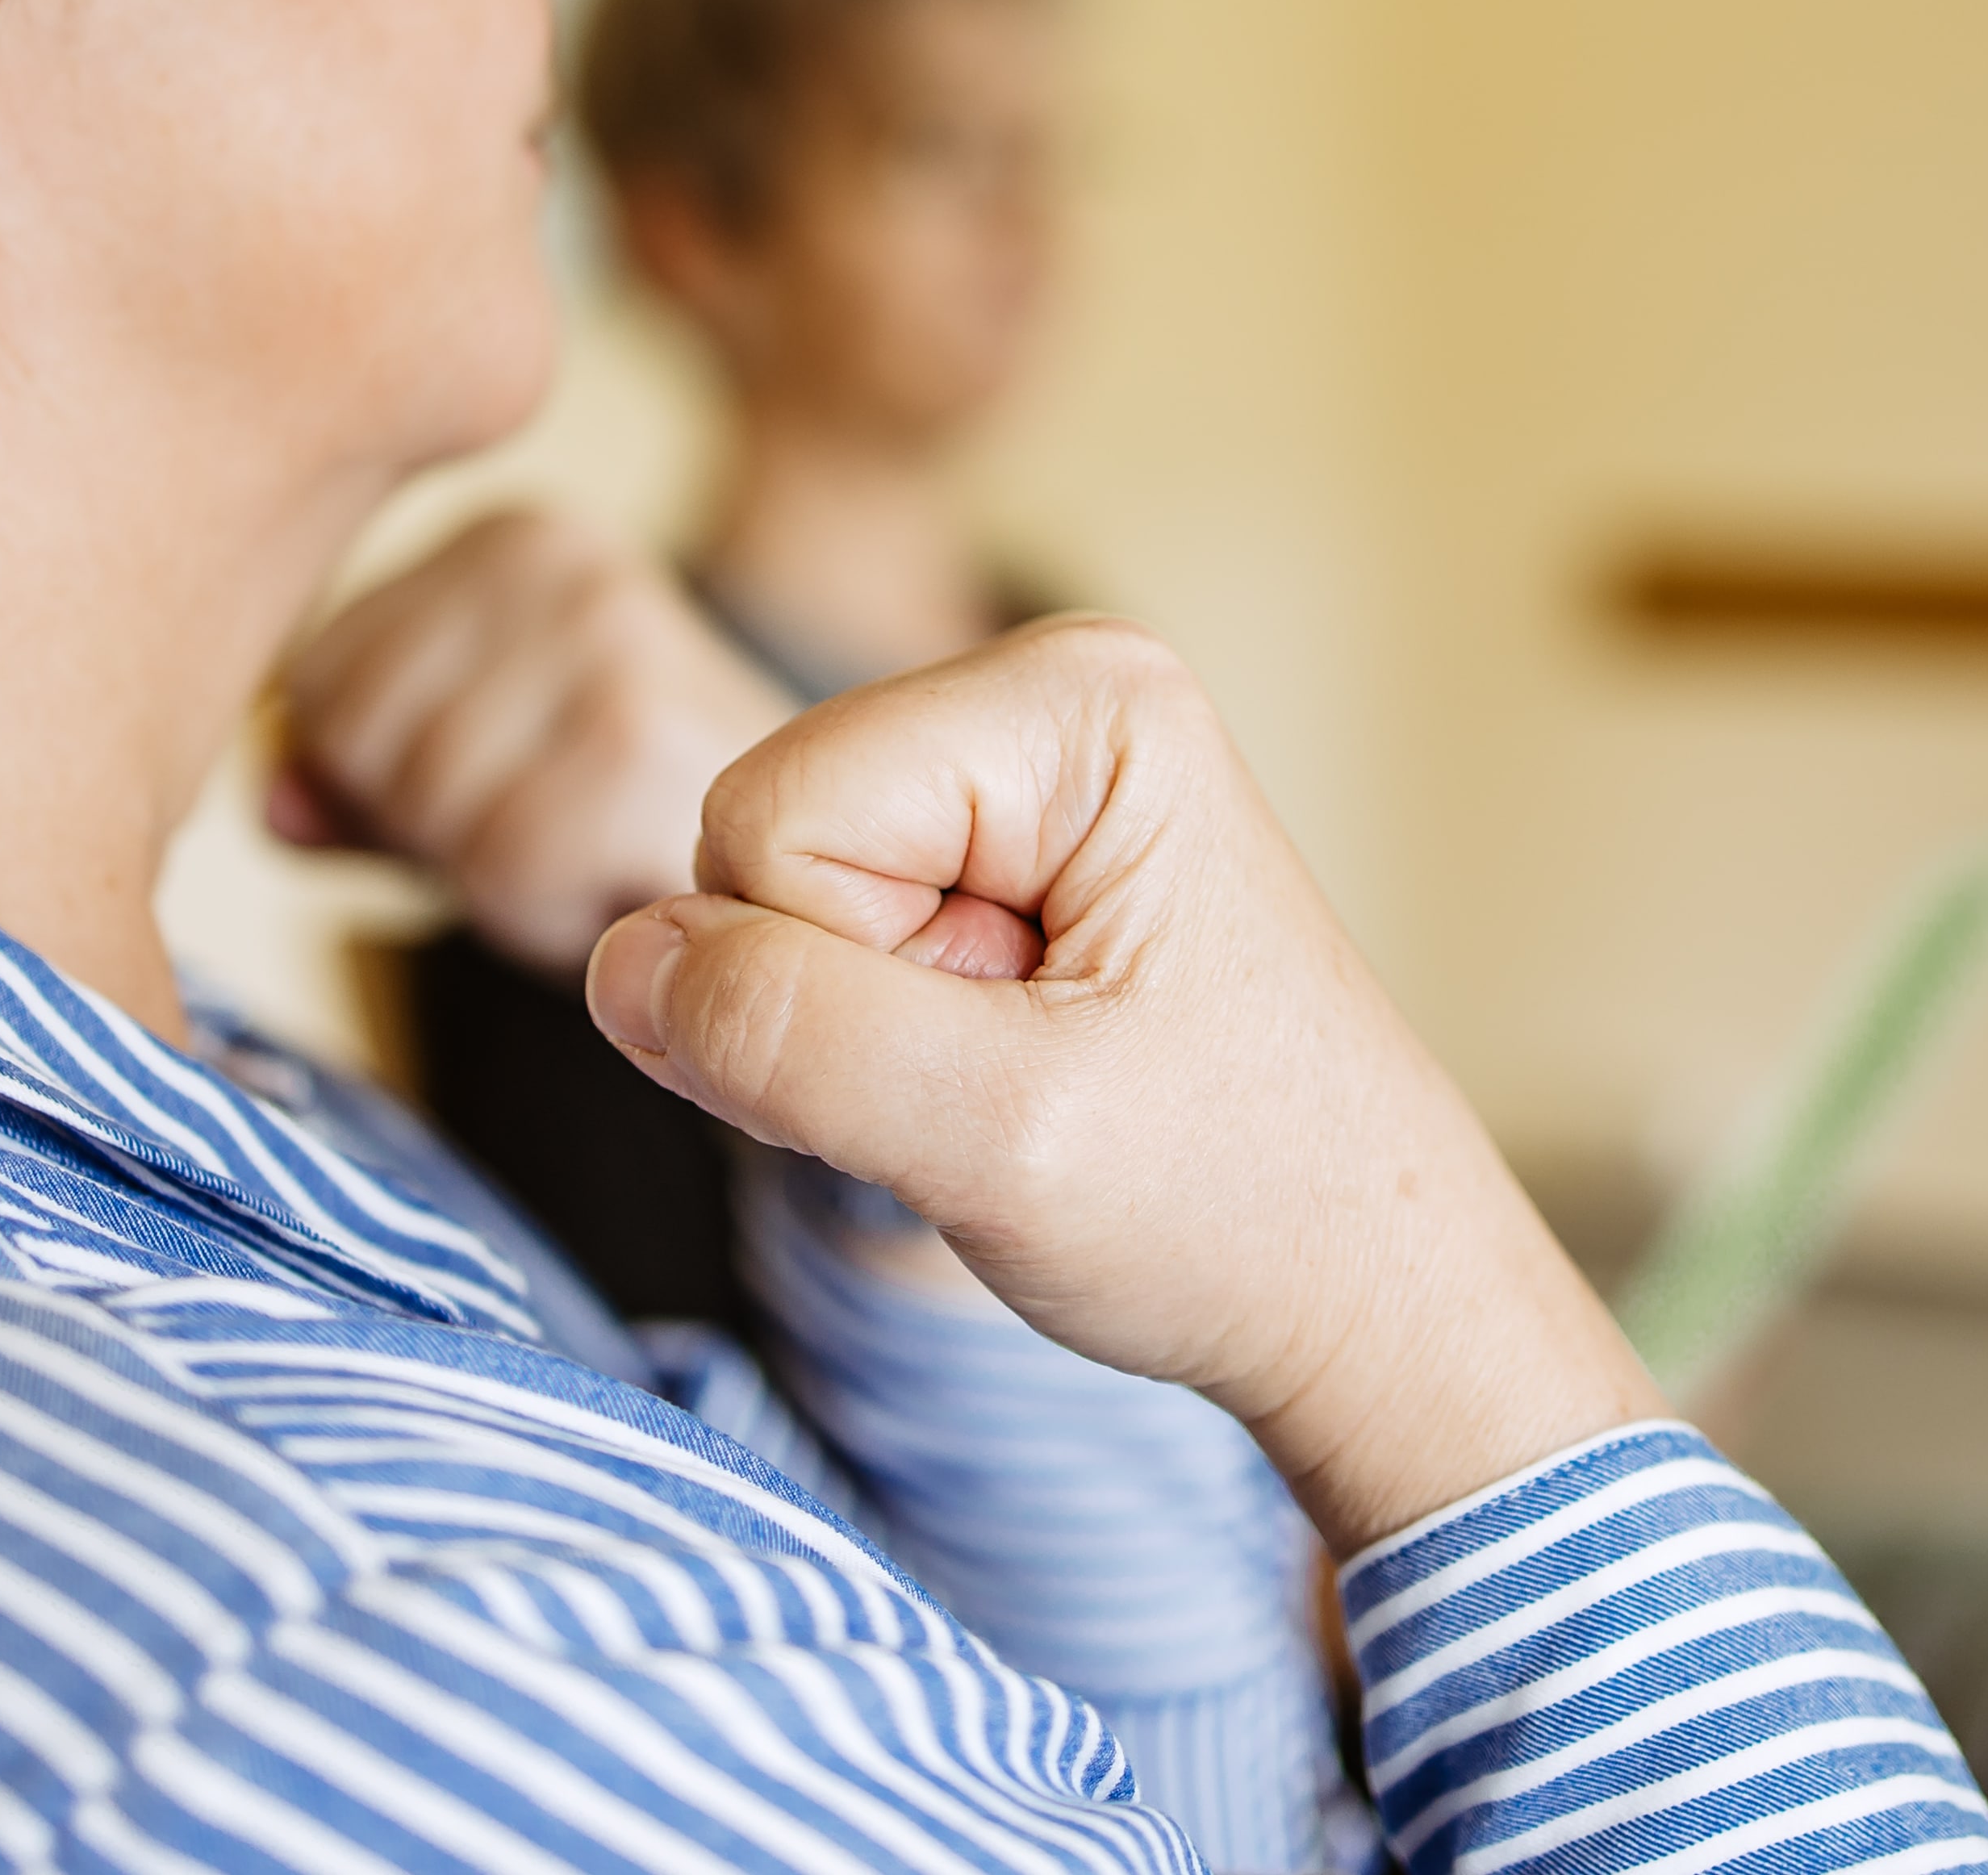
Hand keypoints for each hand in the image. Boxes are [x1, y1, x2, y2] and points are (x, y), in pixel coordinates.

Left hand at [275, 508, 795, 980]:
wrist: (814, 877)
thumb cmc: (621, 823)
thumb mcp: (460, 782)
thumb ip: (343, 779)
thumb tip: (273, 801)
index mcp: (508, 532)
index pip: (312, 681)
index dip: (376, 776)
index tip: (502, 784)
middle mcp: (562, 553)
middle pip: (356, 736)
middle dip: (427, 823)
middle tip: (549, 826)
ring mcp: (607, 632)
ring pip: (419, 800)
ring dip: (487, 872)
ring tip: (588, 846)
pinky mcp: (637, 734)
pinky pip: (495, 862)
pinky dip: (539, 911)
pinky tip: (616, 881)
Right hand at [588, 618, 1662, 1555]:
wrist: (1365, 1295)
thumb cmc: (1241, 1214)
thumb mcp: (1003, 1142)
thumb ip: (791, 1037)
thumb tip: (622, 965)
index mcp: (1079, 700)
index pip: (773, 818)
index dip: (841, 981)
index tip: (1009, 1059)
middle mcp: (1052, 693)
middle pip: (767, 837)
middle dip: (850, 997)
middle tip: (1019, 1079)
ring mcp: (1028, 771)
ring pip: (781, 897)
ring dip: (870, 1030)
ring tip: (1030, 1080)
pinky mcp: (1009, 850)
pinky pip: (833, 934)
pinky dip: (894, 1036)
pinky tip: (1019, 1071)